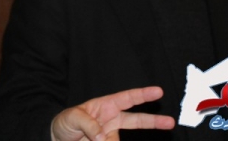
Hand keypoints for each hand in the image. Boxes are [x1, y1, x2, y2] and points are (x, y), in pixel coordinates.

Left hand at [50, 86, 173, 140]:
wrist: (57, 138)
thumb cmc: (65, 122)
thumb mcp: (72, 117)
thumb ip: (88, 124)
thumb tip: (103, 138)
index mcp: (106, 105)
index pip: (128, 98)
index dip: (143, 94)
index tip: (158, 91)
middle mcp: (112, 119)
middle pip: (137, 119)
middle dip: (154, 121)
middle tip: (171, 122)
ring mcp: (110, 134)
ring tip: (92, 138)